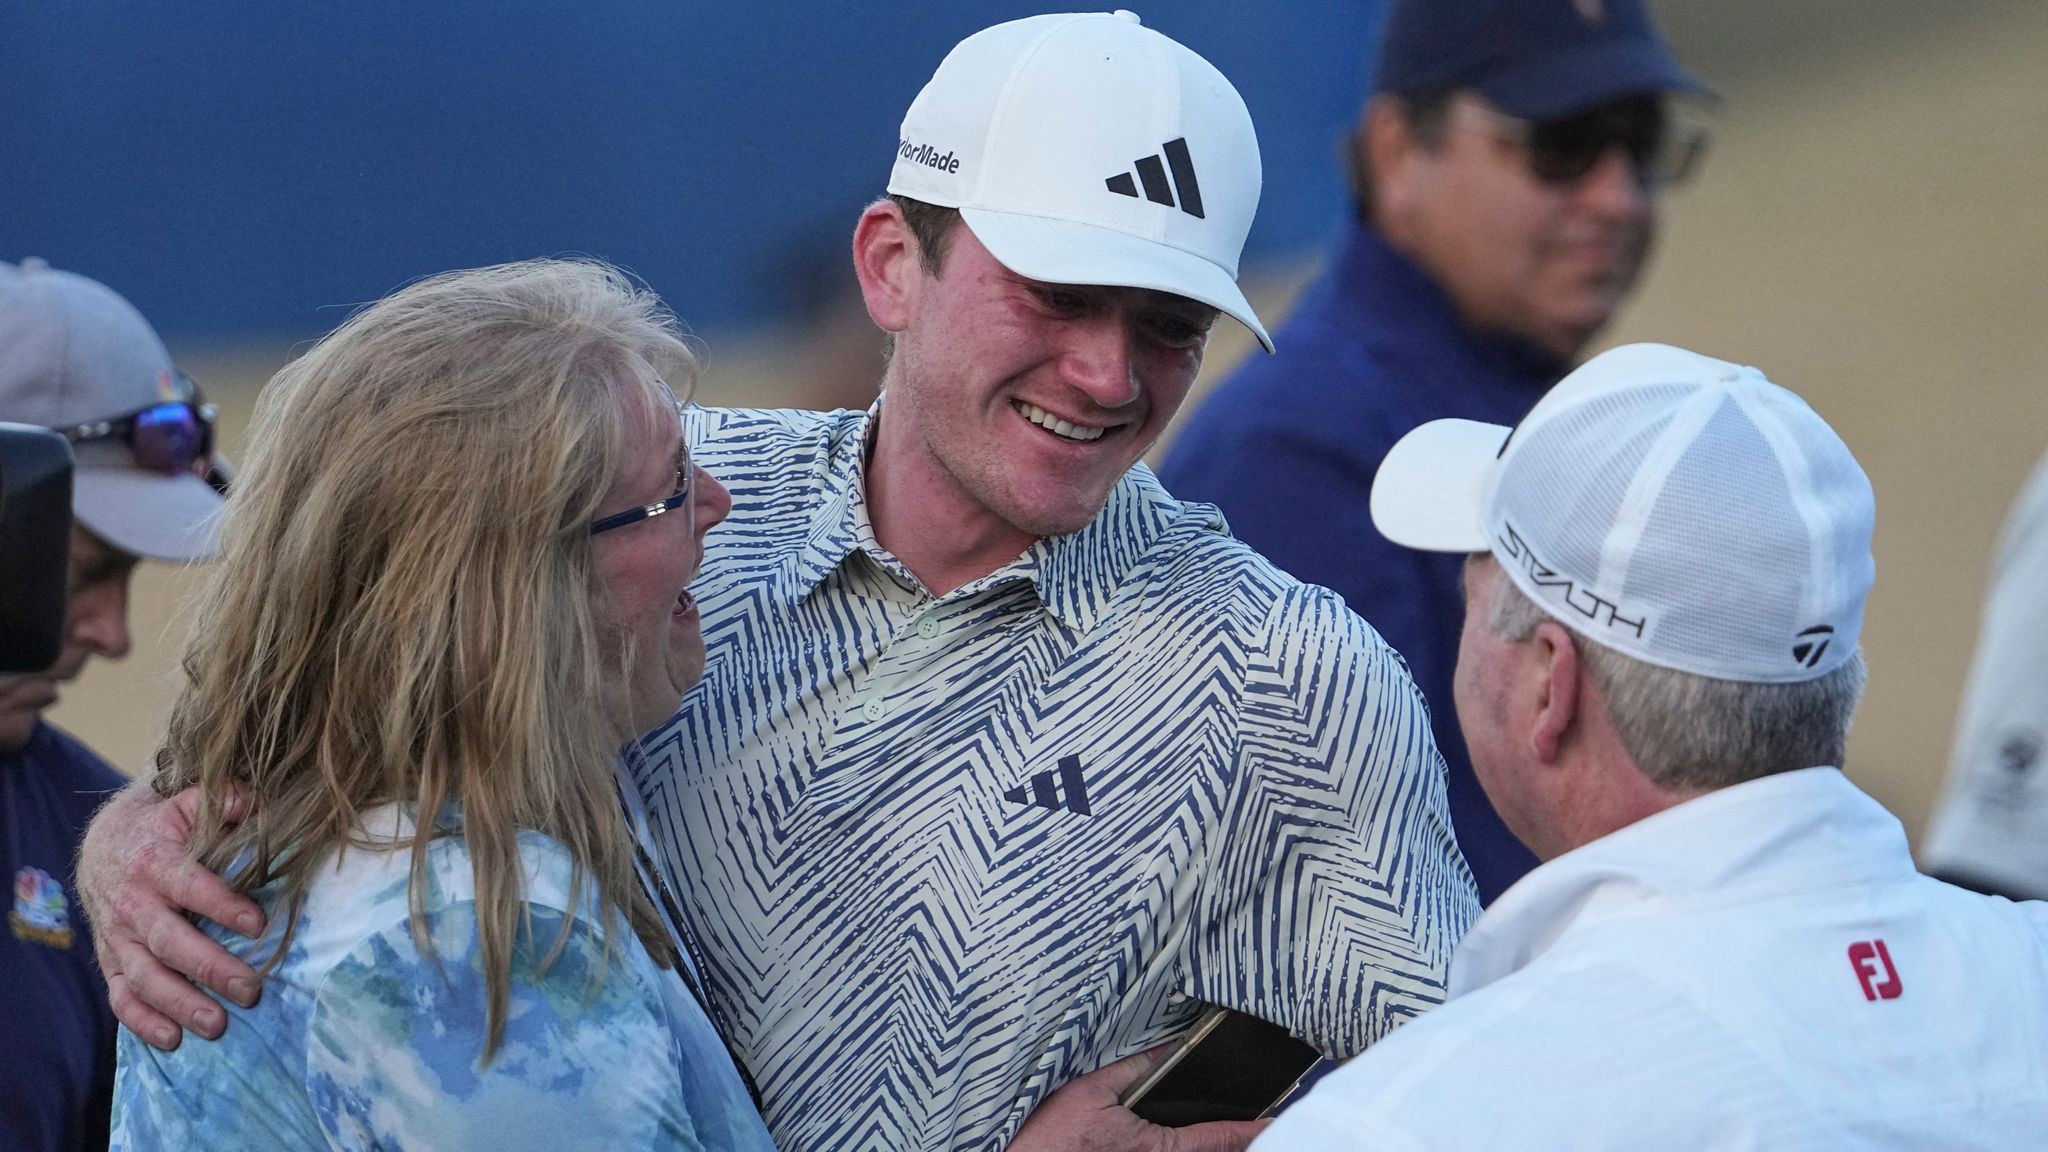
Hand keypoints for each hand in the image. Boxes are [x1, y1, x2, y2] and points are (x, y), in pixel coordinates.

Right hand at [77, 781, 263, 1049]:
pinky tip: (173, 1040)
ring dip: (180, 1004)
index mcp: (155, 863)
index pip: (190, 886)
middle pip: (169, 942)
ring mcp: (119, 937)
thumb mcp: (187, 803)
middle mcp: (133, 904)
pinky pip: (121, 997)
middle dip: (209, 968)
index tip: (259, 925)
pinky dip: (142, 1022)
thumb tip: (254, 802)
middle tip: (250, 990)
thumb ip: (222, 800)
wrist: (105, 845)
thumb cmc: (164, 827)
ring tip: (218, 1025)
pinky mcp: (111, 961)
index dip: (221, 905)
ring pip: (144, 977)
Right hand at [1009, 1046, 1270, 1151]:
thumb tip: (1163, 1049)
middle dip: (1233, 1142)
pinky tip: (1183, 1137)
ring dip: (1208, 1145)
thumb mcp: (1089, 1092)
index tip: (1276, 1124)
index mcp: (1152, 1148)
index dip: (1249, 1132)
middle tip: (1261, 1126)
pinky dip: (1184, 1146)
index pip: (1215, 1139)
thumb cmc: (1046, 1136)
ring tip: (1231, 1132)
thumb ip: (1129, 1069)